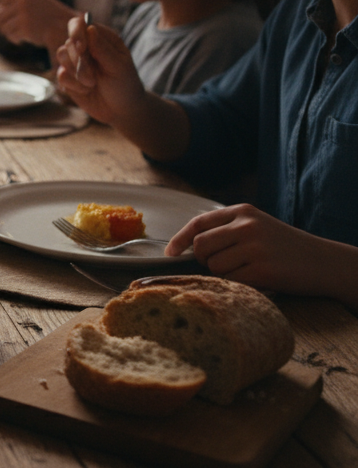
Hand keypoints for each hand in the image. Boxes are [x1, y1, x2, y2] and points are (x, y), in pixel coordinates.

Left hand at [0, 0, 76, 50]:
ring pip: (3, 27)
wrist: (65, 26)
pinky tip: (22, 39)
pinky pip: (10, 36)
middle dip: (5, 24)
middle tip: (14, 29)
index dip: (5, 14)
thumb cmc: (48, 14)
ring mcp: (23, 14)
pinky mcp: (25, 28)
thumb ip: (18, 0)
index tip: (14, 19)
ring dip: (9, 33)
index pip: (2, 3)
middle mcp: (22, 0)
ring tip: (19, 34)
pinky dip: (15, 39)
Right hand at [53, 14, 143, 123]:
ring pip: (61, 56)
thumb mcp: (118, 66)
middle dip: (79, 61)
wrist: (120, 110)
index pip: (79, 24)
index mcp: (101, 38)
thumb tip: (90, 28)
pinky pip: (60, 75)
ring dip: (77, 73)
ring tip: (92, 83)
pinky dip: (73, 85)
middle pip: (68, 42)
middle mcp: (86, 47)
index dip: (76, 33)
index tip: (82, 48)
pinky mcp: (67, 76)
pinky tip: (86, 90)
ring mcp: (75, 61)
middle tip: (93, 77)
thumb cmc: (124, 85)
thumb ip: (103, 48)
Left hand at [165, 205, 337, 296]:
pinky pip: (232, 281)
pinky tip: (258, 279)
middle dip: (203, 260)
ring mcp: (254, 247)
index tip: (171, 253)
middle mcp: (246, 225)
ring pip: (214, 266)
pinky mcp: (262, 269)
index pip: (198, 223)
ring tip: (248, 270)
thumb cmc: (285, 247)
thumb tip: (188, 247)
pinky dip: (239, 284)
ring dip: (224, 274)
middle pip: (200, 246)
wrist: (324, 261)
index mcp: (242, 211)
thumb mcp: (257, 226)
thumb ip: (227, 230)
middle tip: (222, 265)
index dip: (179, 239)